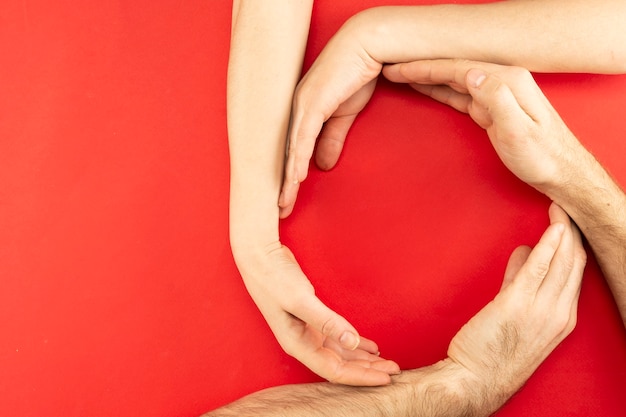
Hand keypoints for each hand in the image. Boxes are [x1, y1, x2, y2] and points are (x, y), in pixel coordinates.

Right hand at [236, 243, 399, 385]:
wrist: (259, 258)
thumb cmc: (275, 278)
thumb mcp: (300, 299)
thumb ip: (327, 321)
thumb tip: (352, 342)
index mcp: (298, 344)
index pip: (334, 370)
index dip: (361, 376)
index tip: (385, 377)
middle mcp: (303, 342)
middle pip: (340, 365)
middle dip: (367, 370)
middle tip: (395, 371)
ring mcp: (307, 331)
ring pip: (340, 353)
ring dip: (363, 358)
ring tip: (387, 361)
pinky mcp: (311, 319)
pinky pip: (337, 338)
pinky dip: (355, 343)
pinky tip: (370, 346)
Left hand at [279, 13, 381, 217]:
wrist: (365, 46)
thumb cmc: (355, 75)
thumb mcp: (344, 116)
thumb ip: (332, 140)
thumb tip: (324, 166)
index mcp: (302, 114)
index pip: (291, 151)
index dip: (288, 177)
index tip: (285, 199)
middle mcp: (296, 111)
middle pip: (285, 155)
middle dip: (282, 185)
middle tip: (279, 210)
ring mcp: (301, 107)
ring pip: (290, 151)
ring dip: (287, 180)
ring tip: (283, 204)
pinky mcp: (312, 104)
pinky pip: (303, 138)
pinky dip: (298, 160)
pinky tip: (295, 179)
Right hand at [383, 59, 592, 199]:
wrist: (562, 173)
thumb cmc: (543, 157)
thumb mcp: (519, 131)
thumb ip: (497, 99)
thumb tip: (471, 73)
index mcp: (507, 81)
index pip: (458, 68)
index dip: (426, 67)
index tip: (399, 69)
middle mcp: (502, 81)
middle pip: (453, 69)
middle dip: (421, 68)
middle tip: (391, 70)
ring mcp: (498, 94)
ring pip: (454, 80)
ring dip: (427, 78)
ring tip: (400, 76)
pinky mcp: (493, 109)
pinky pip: (460, 95)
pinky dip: (439, 90)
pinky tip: (425, 89)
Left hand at [446, 203, 585, 406]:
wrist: (475, 379)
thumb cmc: (493, 348)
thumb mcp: (515, 312)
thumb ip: (520, 280)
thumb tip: (523, 252)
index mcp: (562, 317)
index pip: (576, 272)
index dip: (573, 244)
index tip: (568, 222)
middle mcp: (559, 313)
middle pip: (574, 263)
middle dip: (572, 232)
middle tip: (565, 206)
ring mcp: (541, 310)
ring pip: (562, 262)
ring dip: (562, 231)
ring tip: (558, 207)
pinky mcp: (517, 304)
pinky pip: (539, 269)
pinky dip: (547, 245)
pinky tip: (552, 228)